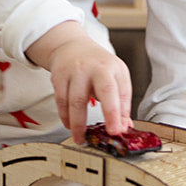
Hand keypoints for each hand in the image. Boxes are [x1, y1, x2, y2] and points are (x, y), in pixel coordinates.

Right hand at [26, 22, 132, 142]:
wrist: (71, 47)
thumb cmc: (96, 66)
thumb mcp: (114, 76)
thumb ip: (120, 101)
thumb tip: (125, 126)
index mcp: (115, 68)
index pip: (123, 91)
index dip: (123, 112)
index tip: (121, 130)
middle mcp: (98, 67)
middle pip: (106, 90)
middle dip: (110, 113)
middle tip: (111, 132)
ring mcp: (77, 71)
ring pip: (77, 101)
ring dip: (79, 124)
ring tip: (80, 138)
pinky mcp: (60, 76)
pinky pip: (61, 101)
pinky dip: (65, 117)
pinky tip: (69, 126)